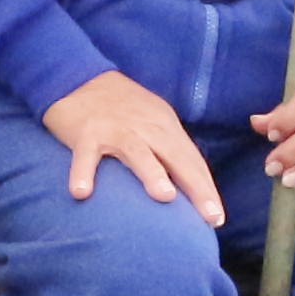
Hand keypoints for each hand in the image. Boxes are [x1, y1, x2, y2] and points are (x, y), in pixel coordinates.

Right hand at [42, 69, 223, 221]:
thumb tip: (187, 188)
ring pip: (137, 151)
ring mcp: (115, 129)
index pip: (191, 160)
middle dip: (195, 186)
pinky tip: (81, 193)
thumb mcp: (152, 121)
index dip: (206, 189)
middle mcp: (145, 126)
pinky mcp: (86, 133)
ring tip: (165, 196)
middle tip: (209, 216)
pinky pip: (85, 155)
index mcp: (164, 125)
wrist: (78, 76)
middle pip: (175, 157)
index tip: (216, 219)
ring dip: (152, 173)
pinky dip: (83, 172)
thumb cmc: (121, 108)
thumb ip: (168, 149)